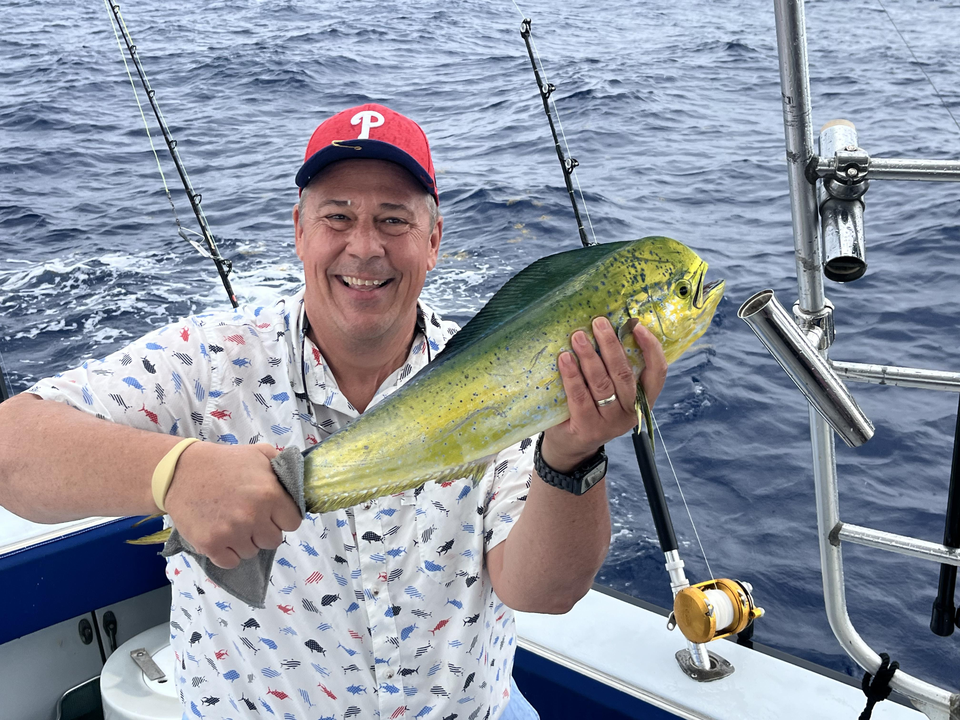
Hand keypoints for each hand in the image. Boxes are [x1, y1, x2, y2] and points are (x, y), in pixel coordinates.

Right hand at [163, 442, 302, 567]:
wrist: (181, 472)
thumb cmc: (224, 462)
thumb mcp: (259, 453)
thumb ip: (283, 466)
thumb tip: (301, 481)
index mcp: (270, 494)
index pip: (293, 523)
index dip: (283, 517)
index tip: (272, 512)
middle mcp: (253, 516)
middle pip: (274, 541)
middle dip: (265, 530)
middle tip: (250, 517)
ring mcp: (231, 533)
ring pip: (252, 552)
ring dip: (246, 541)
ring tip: (232, 522)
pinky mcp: (211, 545)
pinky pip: (231, 562)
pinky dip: (228, 553)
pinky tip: (222, 535)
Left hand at [540, 317, 666, 472]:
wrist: (571, 445)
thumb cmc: (591, 408)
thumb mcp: (611, 391)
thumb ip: (614, 368)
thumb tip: (606, 328)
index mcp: (642, 399)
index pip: (657, 373)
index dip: (651, 349)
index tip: (638, 326)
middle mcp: (630, 412)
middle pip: (624, 374)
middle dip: (611, 345)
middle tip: (598, 323)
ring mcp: (610, 422)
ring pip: (602, 384)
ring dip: (589, 356)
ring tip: (578, 336)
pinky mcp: (588, 428)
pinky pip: (580, 397)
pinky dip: (572, 375)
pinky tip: (564, 359)